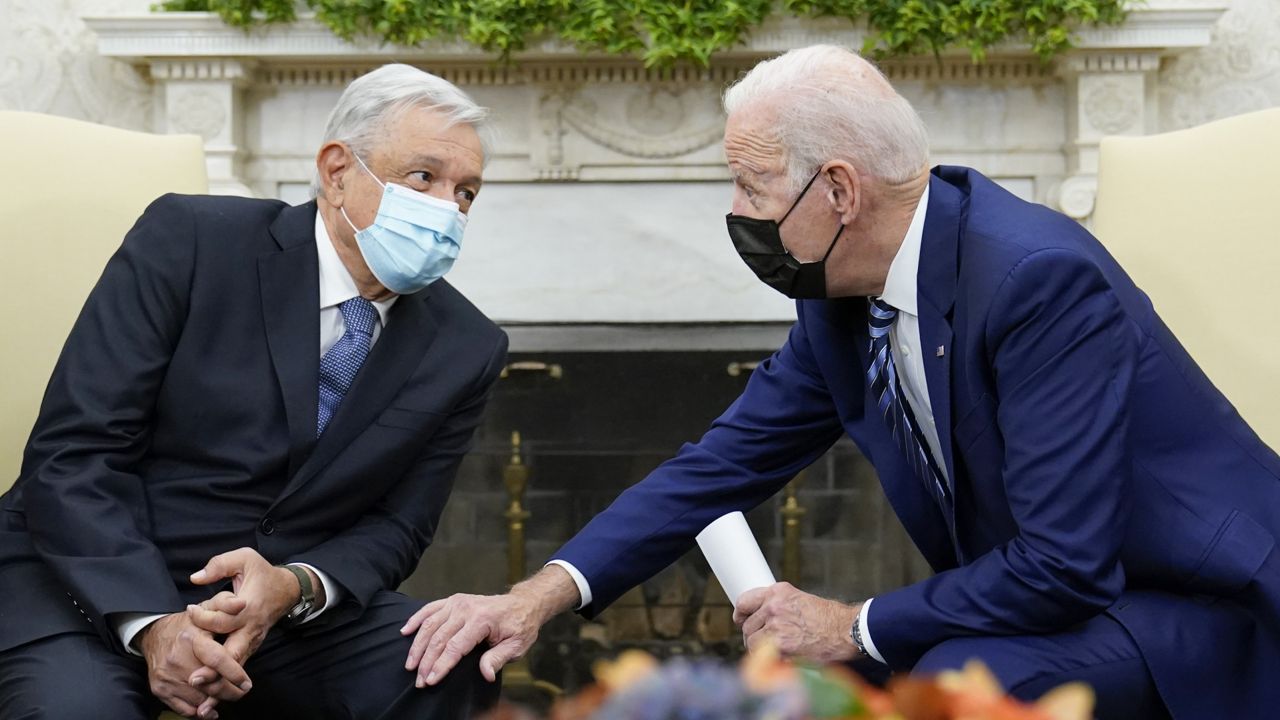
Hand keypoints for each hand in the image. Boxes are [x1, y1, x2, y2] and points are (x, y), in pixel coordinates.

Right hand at [138, 611, 250, 719]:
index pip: (216, 659)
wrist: (154, 635)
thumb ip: (226, 605)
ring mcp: (167, 677)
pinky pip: (184, 709)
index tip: (247, 683)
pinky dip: (199, 711)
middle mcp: (177, 659)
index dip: (234, 673)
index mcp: (192, 639)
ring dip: (216, 701)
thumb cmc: (188, 623)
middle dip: (230, 691)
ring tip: (229, 695)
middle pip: (210, 685)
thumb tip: (242, 605)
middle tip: (242, 691)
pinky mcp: (160, 689)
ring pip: (199, 699)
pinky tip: (210, 707)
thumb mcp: (207, 607)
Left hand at [186, 548, 304, 716]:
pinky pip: (237, 669)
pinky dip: (224, 687)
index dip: (204, 616)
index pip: (224, 619)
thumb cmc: (262, 573)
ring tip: (202, 703)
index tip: (189, 610)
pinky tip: (210, 702)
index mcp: (249, 607)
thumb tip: (196, 578)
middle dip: (214, 668)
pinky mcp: (250, 648)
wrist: (286, 590)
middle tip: (194, 679)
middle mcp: (251, 629)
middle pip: (233, 652)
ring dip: (219, 684)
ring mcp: (252, 641)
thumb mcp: (244, 558)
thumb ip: (220, 565)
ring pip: (236, 666)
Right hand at [401, 565, 579, 686]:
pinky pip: (429, 608)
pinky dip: (416, 619)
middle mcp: (466, 608)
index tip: (430, 680)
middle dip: (426, 661)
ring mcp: (457, 602)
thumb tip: (486, 674)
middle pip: (439, 637)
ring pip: (430, 624)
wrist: (522, 604)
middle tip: (419, 680)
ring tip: (410, 665)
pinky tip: (404, 631)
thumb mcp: (516, 646)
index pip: (455, 646)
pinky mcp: (452, 600)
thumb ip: (498, 659)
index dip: (441, 665)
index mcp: (482, 619)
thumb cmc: (519, 626)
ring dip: (417, 646)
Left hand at [734, 582, 860, 662]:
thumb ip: (779, 607)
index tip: (740, 620)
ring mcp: (776, 627)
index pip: (744, 601)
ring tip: (775, 654)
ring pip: (752, 643)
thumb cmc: (830, 619)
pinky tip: (782, 660)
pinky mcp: (780, 647)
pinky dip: (769, 662)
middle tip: (763, 644)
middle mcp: (774, 607)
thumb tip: (761, 619)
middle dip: (753, 636)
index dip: (740, 613)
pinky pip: (763, 657)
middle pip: (747, 626)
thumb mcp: (801, 601)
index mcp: (778, 592)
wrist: (848, 631)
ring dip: (760, 651)